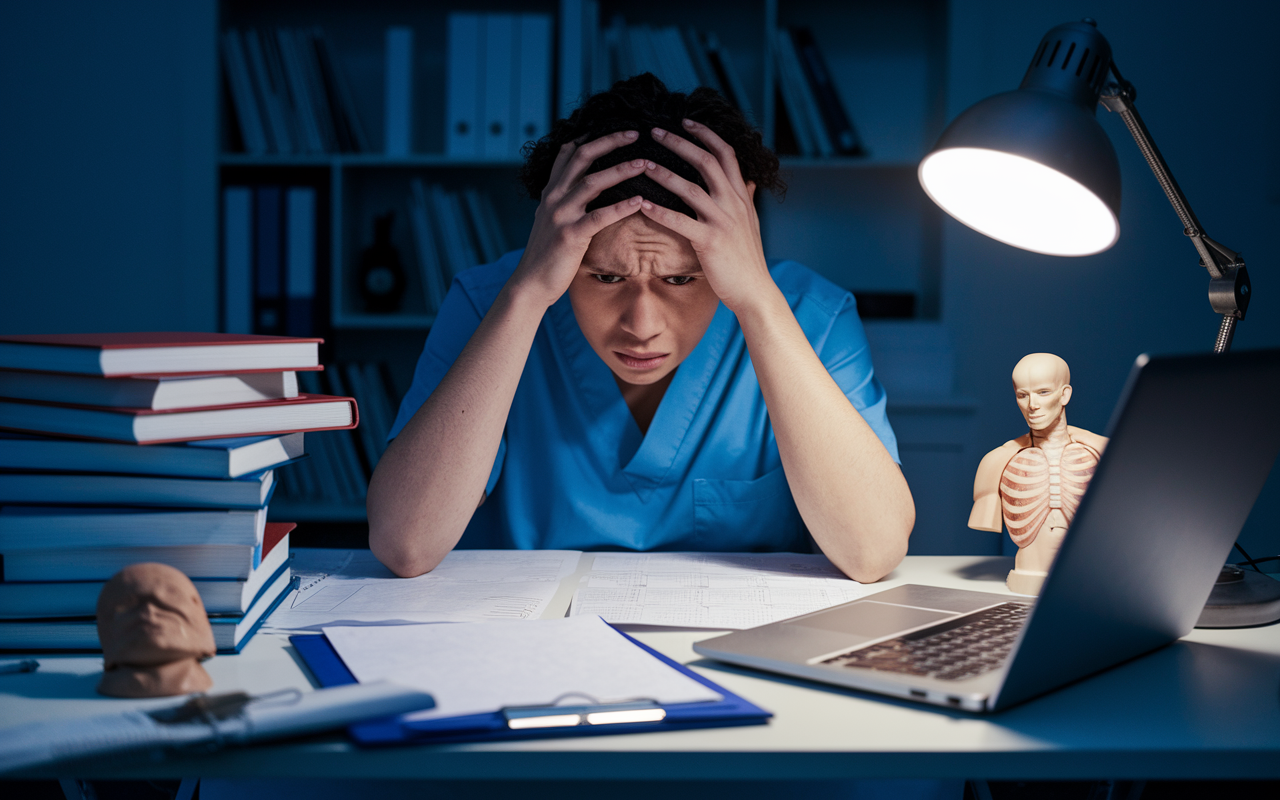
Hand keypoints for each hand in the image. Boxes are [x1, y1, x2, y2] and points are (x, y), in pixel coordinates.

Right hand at [509, 131, 647, 307]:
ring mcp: (561, 215)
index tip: (616, 128)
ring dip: (621, 169)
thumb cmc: (547, 254)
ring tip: (645, 163)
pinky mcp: (571, 235)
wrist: (531, 283)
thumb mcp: (550, 220)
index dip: (591, 136)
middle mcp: (553, 197)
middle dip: (610, 141)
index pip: (568, 152)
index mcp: (550, 192)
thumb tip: (581, 190)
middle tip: (635, 133)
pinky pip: (600, 216)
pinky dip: (621, 206)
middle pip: (582, 156)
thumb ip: (563, 202)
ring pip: (593, 182)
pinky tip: (640, 201)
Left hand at [638, 120, 775, 313]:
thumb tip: (751, 180)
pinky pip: (681, 222)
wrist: (754, 289)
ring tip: (642, 163)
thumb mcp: (752, 222)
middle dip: (680, 143)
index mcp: (741, 195)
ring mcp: (723, 221)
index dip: (705, 134)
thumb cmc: (748, 257)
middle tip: (655, 131)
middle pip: (706, 162)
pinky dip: (660, 211)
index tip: (686, 121)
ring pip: (691, 188)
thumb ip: (748, 198)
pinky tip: (641, 203)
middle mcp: (734, 203)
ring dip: (664, 173)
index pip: (726, 153)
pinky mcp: (710, 241)